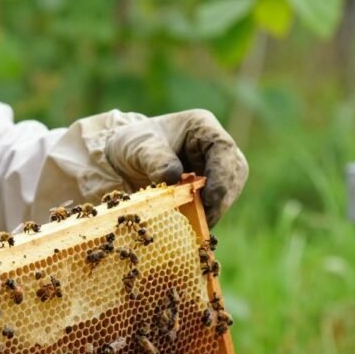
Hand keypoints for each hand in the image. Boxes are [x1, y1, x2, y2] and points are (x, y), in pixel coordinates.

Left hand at [86, 109, 248, 225]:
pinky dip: (206, 216)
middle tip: (206, 218)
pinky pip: (215, 204)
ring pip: (229, 190)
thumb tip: (173, 177)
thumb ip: (155, 158)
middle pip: (234, 171)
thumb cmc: (132, 145)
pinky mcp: (207, 189)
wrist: (120, 163)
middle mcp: (213, 147)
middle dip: (223, 196)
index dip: (222, 173)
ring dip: (216, 209)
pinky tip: (193, 226)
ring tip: (198, 224)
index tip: (209, 197)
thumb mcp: (138, 147)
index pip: (223, 147)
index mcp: (201, 127)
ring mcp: (213, 168)